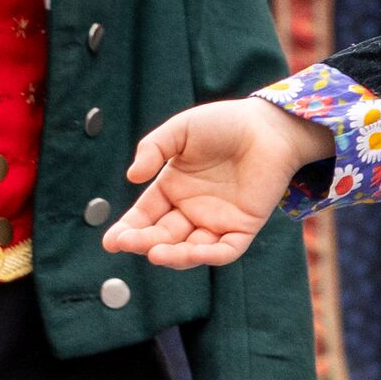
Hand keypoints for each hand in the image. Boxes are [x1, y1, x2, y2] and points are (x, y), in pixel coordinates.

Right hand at [107, 102, 332, 267]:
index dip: (127, 230)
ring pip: (191, 249)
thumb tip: (132, 177)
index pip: (144, 216)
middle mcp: (191, 208)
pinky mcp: (244, 226)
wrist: (269, 125)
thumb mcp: (180, 131)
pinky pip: (225, 250)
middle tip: (128, 243)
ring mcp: (217, 219)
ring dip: (173, 256)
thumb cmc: (224, 123)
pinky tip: (191, 253)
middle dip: (144, 242)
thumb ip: (153, 149)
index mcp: (171, 189)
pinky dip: (208, 256)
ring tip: (156, 253)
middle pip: (162, 235)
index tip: (111, 242)